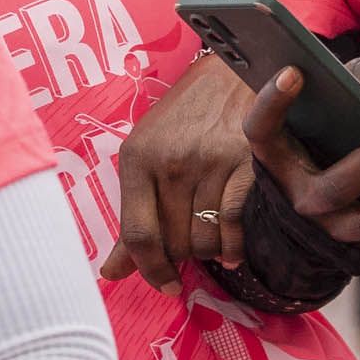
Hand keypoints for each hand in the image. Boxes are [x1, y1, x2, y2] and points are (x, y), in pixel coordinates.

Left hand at [101, 54, 259, 286]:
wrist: (230, 74)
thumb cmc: (182, 121)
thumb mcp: (146, 158)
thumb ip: (132, 218)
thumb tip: (112, 273)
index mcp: (137, 159)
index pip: (138, 234)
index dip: (150, 270)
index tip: (165, 286)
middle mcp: (171, 161)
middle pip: (175, 242)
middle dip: (182, 256)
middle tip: (190, 248)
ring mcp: (210, 161)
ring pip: (206, 239)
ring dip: (209, 251)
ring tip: (210, 240)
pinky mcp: (247, 162)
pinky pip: (236, 225)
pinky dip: (234, 247)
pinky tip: (232, 249)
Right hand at [239, 61, 359, 258]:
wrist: (321, 210)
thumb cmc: (324, 142)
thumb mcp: (327, 108)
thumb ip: (358, 82)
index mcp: (279, 161)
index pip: (260, 131)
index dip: (271, 103)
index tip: (293, 72)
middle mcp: (304, 202)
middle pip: (336, 189)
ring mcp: (339, 233)